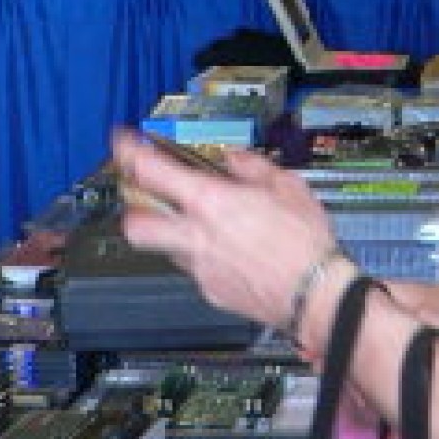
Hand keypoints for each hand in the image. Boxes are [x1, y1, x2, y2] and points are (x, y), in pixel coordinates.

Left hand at [113, 130, 332, 332]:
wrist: (315, 295)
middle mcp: (196, 236)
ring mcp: (199, 268)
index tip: (123, 142)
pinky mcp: (210, 291)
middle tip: (144, 195)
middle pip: (135, 225)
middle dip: (132, 209)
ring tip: (198, 224)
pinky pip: (194, 269)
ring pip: (165, 248)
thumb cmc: (305, 242)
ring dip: (172, 233)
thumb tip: (233, 158)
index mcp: (211, 202)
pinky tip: (230, 253)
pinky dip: (203, 256)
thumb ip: (253, 167)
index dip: (129, 152)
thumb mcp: (288, 186)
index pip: (151, 172)